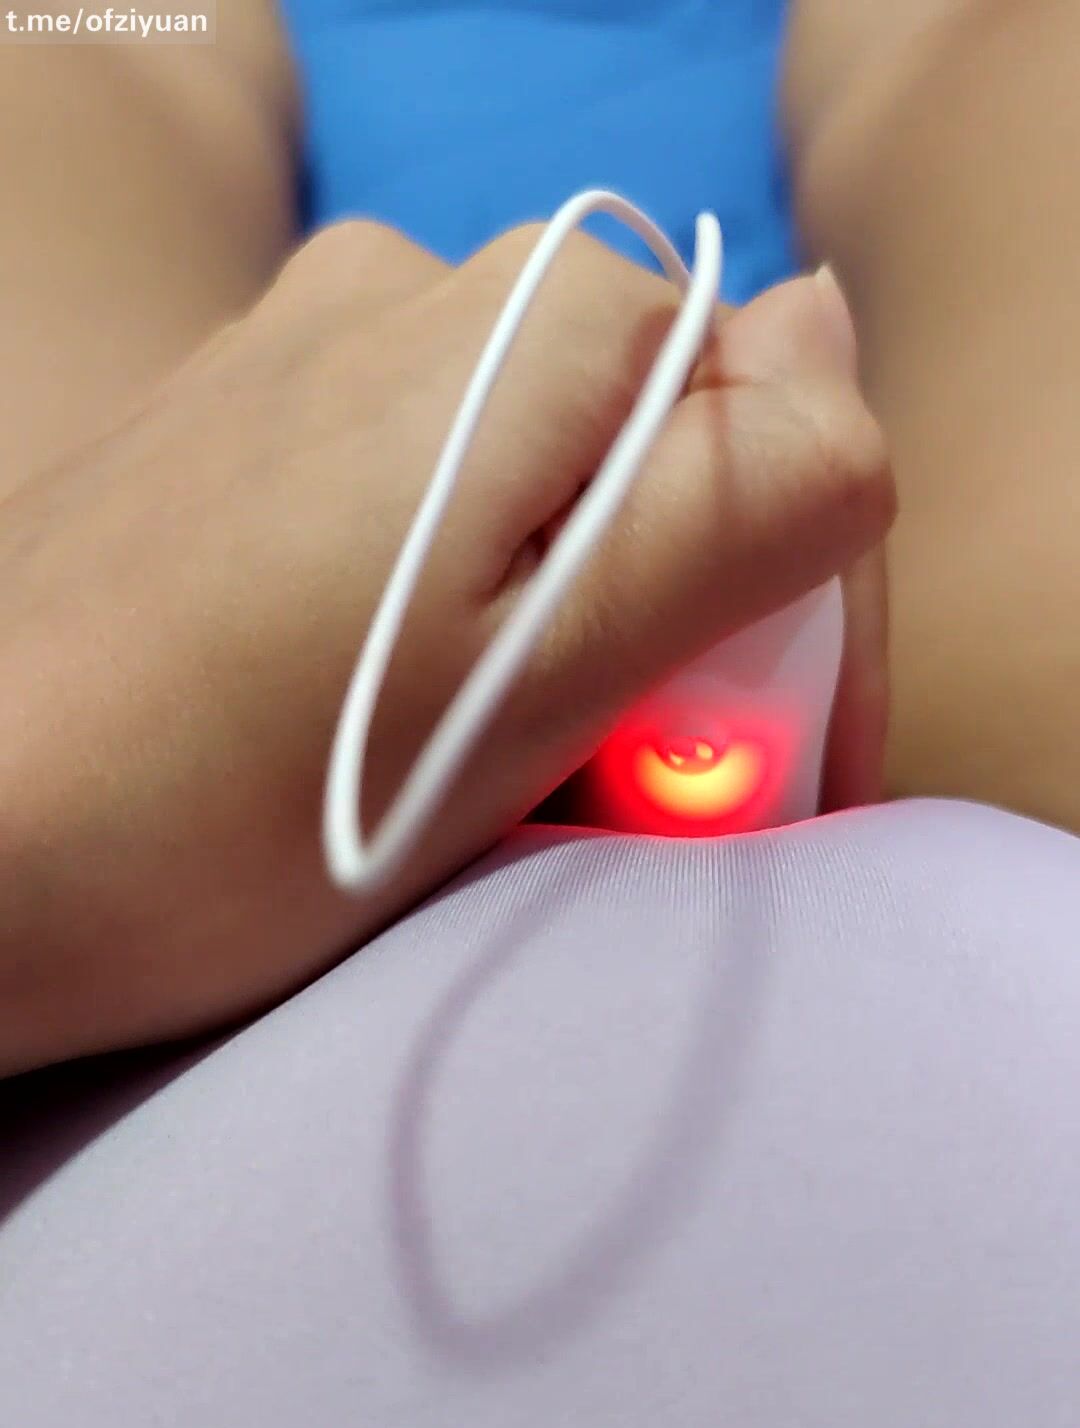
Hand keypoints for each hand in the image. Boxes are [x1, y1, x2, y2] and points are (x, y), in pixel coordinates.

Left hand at [0, 218, 893, 1073]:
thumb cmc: (230, 807)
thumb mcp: (536, 682)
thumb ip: (729, 502)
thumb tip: (834, 359)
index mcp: (527, 326)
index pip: (784, 420)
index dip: (791, 616)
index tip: (732, 773)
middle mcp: (415, 290)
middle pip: (656, 447)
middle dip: (678, 621)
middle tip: (607, 793)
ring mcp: (310, 352)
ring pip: (544, 480)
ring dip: (570, 622)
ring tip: (487, 775)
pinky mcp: (237, 430)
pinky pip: (425, 495)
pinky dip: (457, 601)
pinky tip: (387, 712)